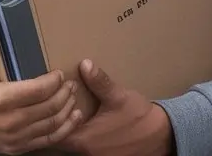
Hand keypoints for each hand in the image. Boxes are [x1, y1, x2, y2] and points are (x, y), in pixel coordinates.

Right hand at [0, 26, 80, 154]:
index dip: (53, 81)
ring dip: (67, 109)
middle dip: (64, 93)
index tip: (60, 73)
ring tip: (72, 95)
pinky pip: (47, 140)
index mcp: (0, 100)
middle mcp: (9, 122)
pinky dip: (64, 129)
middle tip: (71, 83)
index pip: (37, 90)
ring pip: (51, 124)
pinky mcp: (16, 148)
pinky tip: (73, 117)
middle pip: (49, 107)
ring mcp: (14, 138)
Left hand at [60, 59, 174, 155]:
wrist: (161, 135)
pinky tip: (89, 123)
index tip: (54, 103)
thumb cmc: (138, 116)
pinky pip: (85, 148)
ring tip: (73, 111)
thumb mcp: (118, 96)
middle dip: (60, 123)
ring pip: (73, 145)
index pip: (54, 132)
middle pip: (61, 139)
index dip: (51, 118)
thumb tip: (84, 64)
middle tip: (62, 105)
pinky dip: (83, 136)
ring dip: (71, 129)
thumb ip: (99, 82)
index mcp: (83, 140)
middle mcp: (84, 153)